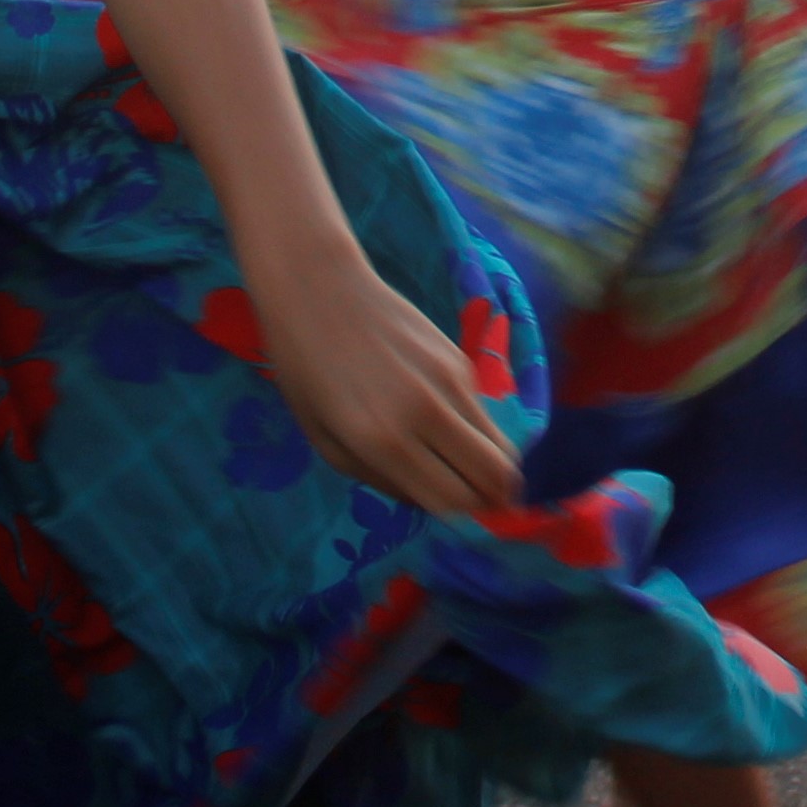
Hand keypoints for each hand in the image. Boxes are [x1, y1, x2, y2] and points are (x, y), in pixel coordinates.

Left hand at [246, 246, 527, 520]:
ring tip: (476, 470)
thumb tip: (432, 500)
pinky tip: (444, 418)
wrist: (319, 290)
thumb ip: (382, 479)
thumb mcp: (327, 442)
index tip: (455, 514)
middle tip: (484, 503)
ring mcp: (449, 383)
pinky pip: (481, 412)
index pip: (451, 501)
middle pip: (493, 477)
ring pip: (500, 445)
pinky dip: (475, 428)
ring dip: (495, 467)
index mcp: (382, 443)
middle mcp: (426, 414)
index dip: (459, 516)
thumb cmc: (307, 370)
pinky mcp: (459, 359)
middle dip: (494, 499)